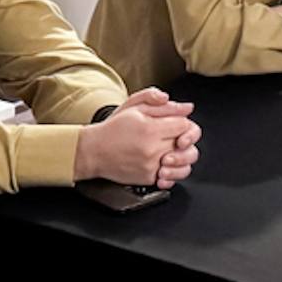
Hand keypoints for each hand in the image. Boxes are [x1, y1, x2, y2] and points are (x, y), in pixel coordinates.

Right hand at [75, 90, 200, 187]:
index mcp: (150, 129)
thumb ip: (160, 103)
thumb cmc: (112, 128)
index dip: (180, 122)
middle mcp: (152, 149)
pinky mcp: (148, 178)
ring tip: (170, 150)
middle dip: (182, 138)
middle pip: (187, 144)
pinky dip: (171, 170)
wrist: (94, 151)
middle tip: (171, 136)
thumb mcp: (134, 106)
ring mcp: (151, 166)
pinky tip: (163, 163)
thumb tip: (186, 108)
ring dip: (182, 157)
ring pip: (184, 164)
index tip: (173, 123)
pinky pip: (171, 177)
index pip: (184, 125)